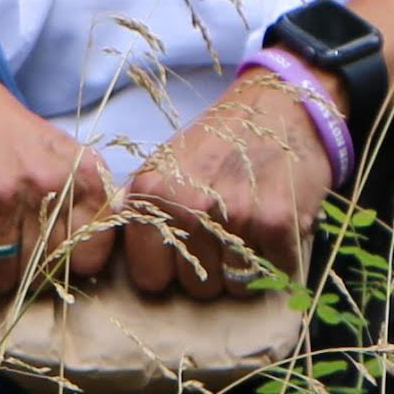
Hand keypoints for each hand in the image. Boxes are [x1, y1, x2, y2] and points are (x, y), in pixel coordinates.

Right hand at [0, 72, 117, 304]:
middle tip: (11, 251)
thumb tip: (91, 263)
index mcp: (80, 175)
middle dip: (24, 271)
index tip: (54, 257)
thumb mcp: (61, 155)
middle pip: (40, 271)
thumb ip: (85, 202)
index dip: (70, 264)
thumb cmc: (10, 135)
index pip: (90, 255)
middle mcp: (44, 185)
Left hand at [108, 67, 334, 298]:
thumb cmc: (220, 141)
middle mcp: (191, 205)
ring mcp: (236, 215)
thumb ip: (142, 206)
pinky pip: (272, 272)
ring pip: (234, 286)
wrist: (281, 106)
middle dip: (210, 270)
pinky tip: (273, 227)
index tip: (182, 254)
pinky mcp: (278, 222)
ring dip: (244, 267)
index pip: (149, 278)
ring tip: (248, 229)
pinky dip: (277, 258)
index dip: (168, 271)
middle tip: (224, 233)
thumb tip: (112, 246)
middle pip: (195, 287)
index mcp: (153, 192)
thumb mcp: (166, 164)